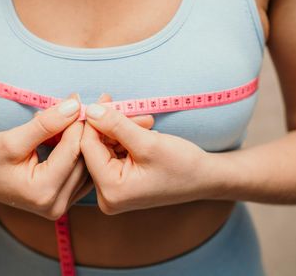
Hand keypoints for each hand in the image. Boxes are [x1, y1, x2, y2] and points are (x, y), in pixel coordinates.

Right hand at [0, 93, 92, 219]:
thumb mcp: (12, 139)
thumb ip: (45, 124)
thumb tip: (74, 106)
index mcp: (42, 192)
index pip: (72, 151)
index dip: (77, 122)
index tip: (77, 98)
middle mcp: (56, 205)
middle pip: (82, 159)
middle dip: (82, 129)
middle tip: (79, 103)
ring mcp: (61, 206)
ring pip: (86, 166)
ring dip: (82, 139)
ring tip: (74, 117)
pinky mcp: (64, 201)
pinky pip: (82, 173)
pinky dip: (79, 151)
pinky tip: (71, 134)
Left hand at [80, 93, 212, 214]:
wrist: (207, 178)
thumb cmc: (183, 165)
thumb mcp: (148, 142)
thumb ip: (115, 125)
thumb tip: (89, 109)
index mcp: (111, 191)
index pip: (88, 148)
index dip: (93, 121)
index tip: (104, 99)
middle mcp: (107, 196)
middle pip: (95, 148)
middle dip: (111, 125)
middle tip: (127, 106)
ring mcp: (113, 191)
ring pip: (105, 147)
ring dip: (121, 129)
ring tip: (146, 121)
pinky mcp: (120, 183)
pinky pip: (114, 153)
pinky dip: (125, 138)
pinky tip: (143, 129)